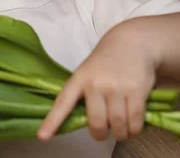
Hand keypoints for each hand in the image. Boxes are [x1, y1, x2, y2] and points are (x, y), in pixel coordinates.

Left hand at [37, 24, 157, 141]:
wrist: (132, 43)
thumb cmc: (106, 62)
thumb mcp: (88, 72)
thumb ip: (84, 94)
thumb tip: (85, 123)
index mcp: (79, 79)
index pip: (63, 103)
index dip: (52, 121)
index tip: (43, 136)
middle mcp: (95, 83)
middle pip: (96, 123)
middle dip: (100, 135)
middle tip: (103, 133)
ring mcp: (116, 87)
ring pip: (117, 125)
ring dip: (120, 134)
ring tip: (121, 130)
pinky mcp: (136, 91)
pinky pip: (134, 122)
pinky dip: (134, 130)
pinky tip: (132, 127)